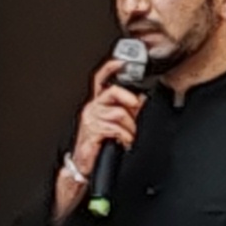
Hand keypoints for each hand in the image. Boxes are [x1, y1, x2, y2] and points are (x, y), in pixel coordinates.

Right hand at [56, 55, 143, 206]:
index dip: (110, 68)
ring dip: (129, 127)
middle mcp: (92, 108)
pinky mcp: (92, 132)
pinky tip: (123, 141)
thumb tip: (141, 98)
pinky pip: (115, 128)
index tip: (121, 61)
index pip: (101, 80)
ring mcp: (91, 119)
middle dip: (129, 101)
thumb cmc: (99, 143)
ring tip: (127, 136)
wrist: (84, 164)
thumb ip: (128, 110)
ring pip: (118, 113)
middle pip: (112, 92)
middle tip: (135, 109)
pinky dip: (125, 136)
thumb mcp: (117, 123)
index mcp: (98, 103)